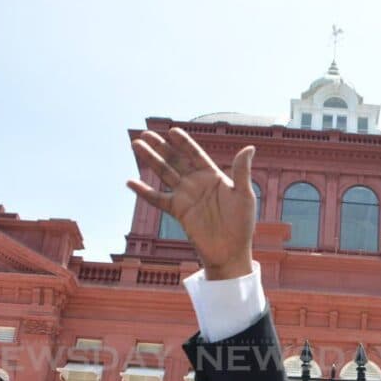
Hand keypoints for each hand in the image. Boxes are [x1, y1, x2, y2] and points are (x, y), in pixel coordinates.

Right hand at [127, 128, 255, 279]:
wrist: (230, 250)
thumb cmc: (242, 223)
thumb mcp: (244, 195)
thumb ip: (242, 171)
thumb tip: (250, 147)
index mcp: (213, 175)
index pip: (195, 154)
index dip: (184, 142)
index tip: (172, 130)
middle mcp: (196, 183)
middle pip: (175, 159)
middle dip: (160, 146)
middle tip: (146, 132)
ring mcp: (186, 196)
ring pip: (164, 173)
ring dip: (149, 159)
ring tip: (135, 144)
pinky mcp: (178, 211)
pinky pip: (157, 199)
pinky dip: (143, 191)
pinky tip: (130, 181)